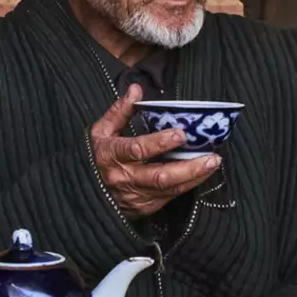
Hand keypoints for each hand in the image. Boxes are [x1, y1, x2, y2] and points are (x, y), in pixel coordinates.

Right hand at [90, 85, 220, 220]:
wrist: (84, 194)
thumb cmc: (96, 157)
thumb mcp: (101, 132)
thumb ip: (120, 111)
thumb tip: (136, 89)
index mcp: (111, 155)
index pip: (137, 150)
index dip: (159, 143)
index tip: (180, 134)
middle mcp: (124, 178)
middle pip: (160, 176)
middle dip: (189, 168)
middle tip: (212, 157)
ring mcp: (135, 196)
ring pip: (169, 190)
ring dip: (194, 177)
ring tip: (213, 164)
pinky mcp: (143, 207)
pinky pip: (169, 198)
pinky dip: (187, 186)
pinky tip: (201, 174)